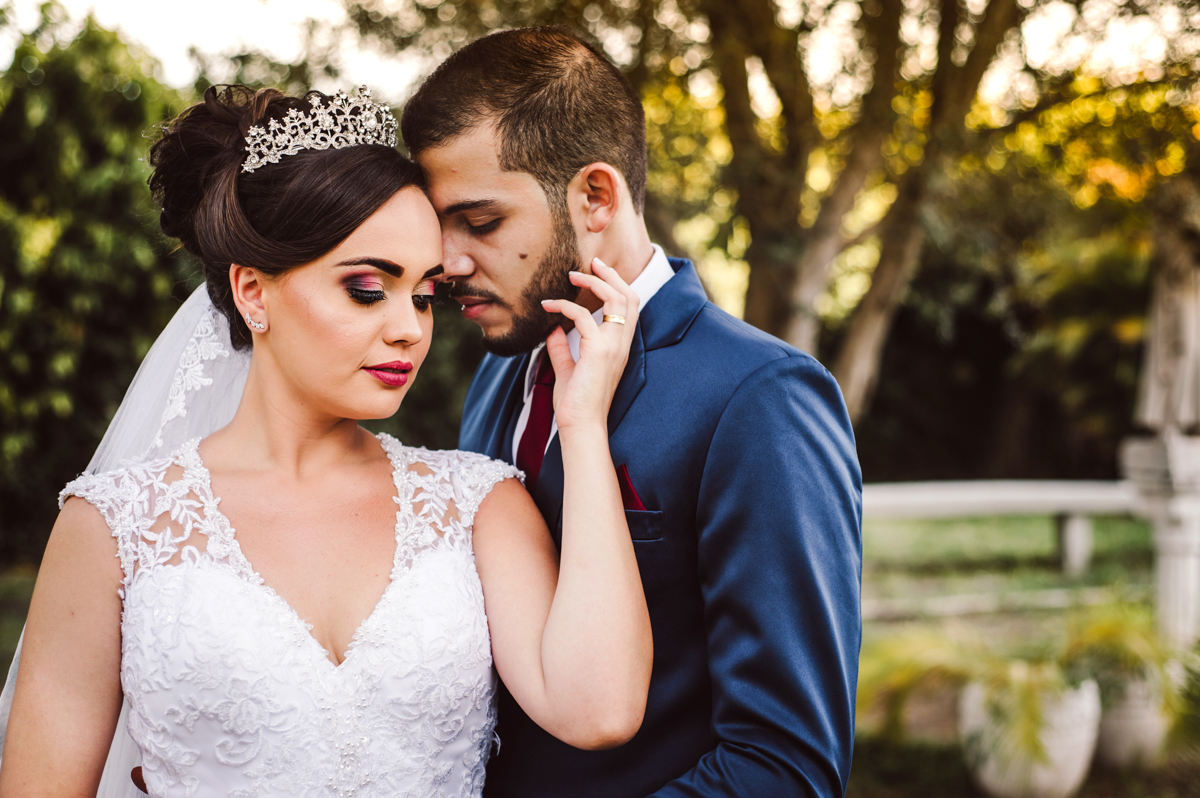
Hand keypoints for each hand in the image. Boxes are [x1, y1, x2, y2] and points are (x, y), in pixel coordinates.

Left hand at [540, 258, 639, 431]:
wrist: (580, 425)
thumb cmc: (576, 403)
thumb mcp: (568, 369)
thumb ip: (563, 348)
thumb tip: (553, 329)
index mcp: (620, 346)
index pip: (630, 307)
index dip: (617, 285)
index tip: (596, 271)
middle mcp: (622, 343)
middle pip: (629, 296)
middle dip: (611, 275)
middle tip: (591, 262)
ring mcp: (613, 346)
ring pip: (615, 300)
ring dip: (593, 282)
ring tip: (572, 274)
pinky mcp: (598, 351)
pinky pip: (583, 317)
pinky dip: (565, 306)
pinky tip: (548, 306)